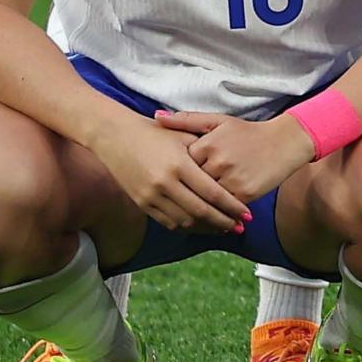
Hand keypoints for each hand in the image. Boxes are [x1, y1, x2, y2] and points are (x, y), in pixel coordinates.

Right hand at [98, 112, 248, 232]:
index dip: (232, 207)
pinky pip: (168, 222)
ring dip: (206, 228)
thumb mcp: (182, 136)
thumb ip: (205, 155)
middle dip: (224, 222)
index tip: (247, 214)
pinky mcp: (141, 203)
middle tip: (239, 227)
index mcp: (180, 164)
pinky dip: (186, 227)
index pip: (213, 193)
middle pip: (201, 212)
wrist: (114, 136)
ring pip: (185, 221)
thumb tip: (229, 174)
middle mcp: (165, 183)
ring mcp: (151, 196)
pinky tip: (199, 226)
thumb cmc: (153, 133)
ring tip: (222, 228)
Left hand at [160, 106, 313, 203]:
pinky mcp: (244, 194)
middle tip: (180, 194)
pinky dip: (217, 210)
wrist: (285, 142)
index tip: (176, 173)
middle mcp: (218, 162)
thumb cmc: (248, 132)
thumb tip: (157, 117)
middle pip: (191, 184)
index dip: (179, 170)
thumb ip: (186, 120)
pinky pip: (223, 208)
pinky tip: (212, 211)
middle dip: (187, 189)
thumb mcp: (218, 121)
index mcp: (208, 144)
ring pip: (205, 198)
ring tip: (193, 206)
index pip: (180, 165)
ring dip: (199, 204)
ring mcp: (232, 179)